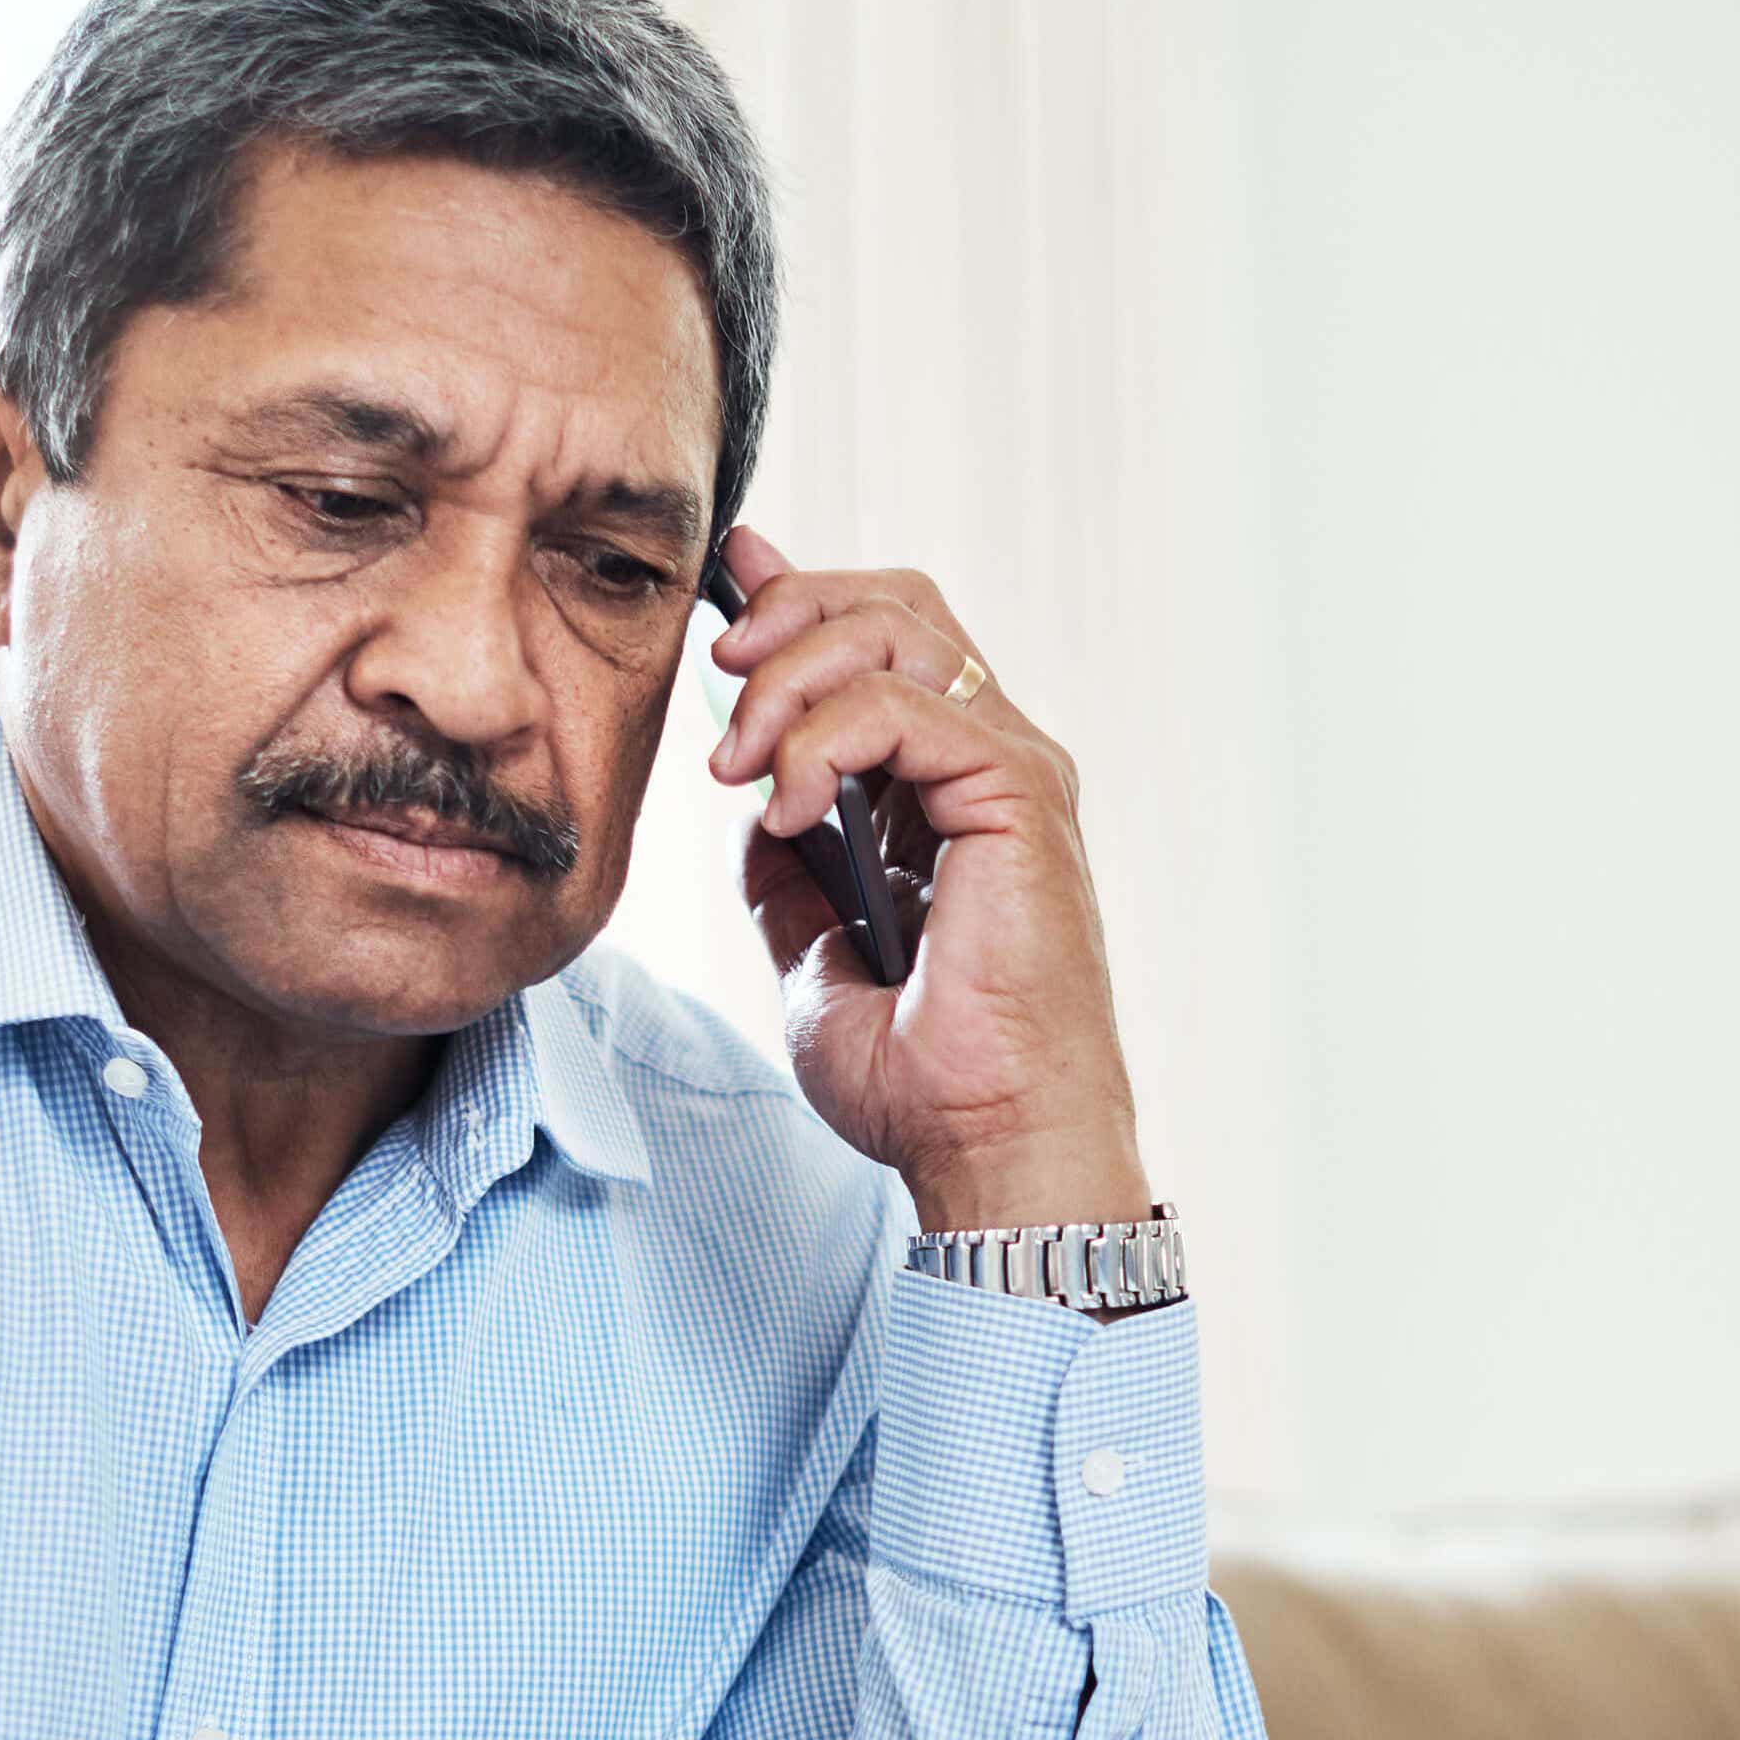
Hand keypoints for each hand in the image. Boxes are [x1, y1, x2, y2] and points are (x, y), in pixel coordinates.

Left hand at [704, 529, 1150, 1233]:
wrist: (984, 1142)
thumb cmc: (924, 1078)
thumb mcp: (814, 957)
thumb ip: (789, 872)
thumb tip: (754, 799)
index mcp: (951, 793)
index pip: (885, 641)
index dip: (800, 597)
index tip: (722, 596)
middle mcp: (991, 764)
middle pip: (895, 605)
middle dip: (788, 614)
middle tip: (720, 674)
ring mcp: (1012, 773)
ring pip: (897, 631)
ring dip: (789, 677)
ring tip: (738, 762)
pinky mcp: (1019, 795)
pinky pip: (906, 704)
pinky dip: (823, 736)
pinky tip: (787, 806)